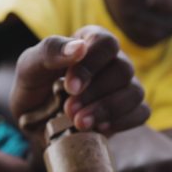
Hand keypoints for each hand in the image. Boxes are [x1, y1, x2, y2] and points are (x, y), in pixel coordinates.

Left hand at [11, 25, 149, 136]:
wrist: (37, 125)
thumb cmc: (34, 89)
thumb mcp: (29, 68)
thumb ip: (50, 51)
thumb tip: (78, 48)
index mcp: (90, 42)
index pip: (105, 43)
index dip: (91, 65)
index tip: (70, 87)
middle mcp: (112, 61)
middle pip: (123, 69)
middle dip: (95, 93)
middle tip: (69, 110)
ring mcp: (124, 86)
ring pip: (135, 92)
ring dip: (108, 109)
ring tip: (80, 123)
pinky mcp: (130, 111)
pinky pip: (141, 113)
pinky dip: (122, 122)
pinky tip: (98, 129)